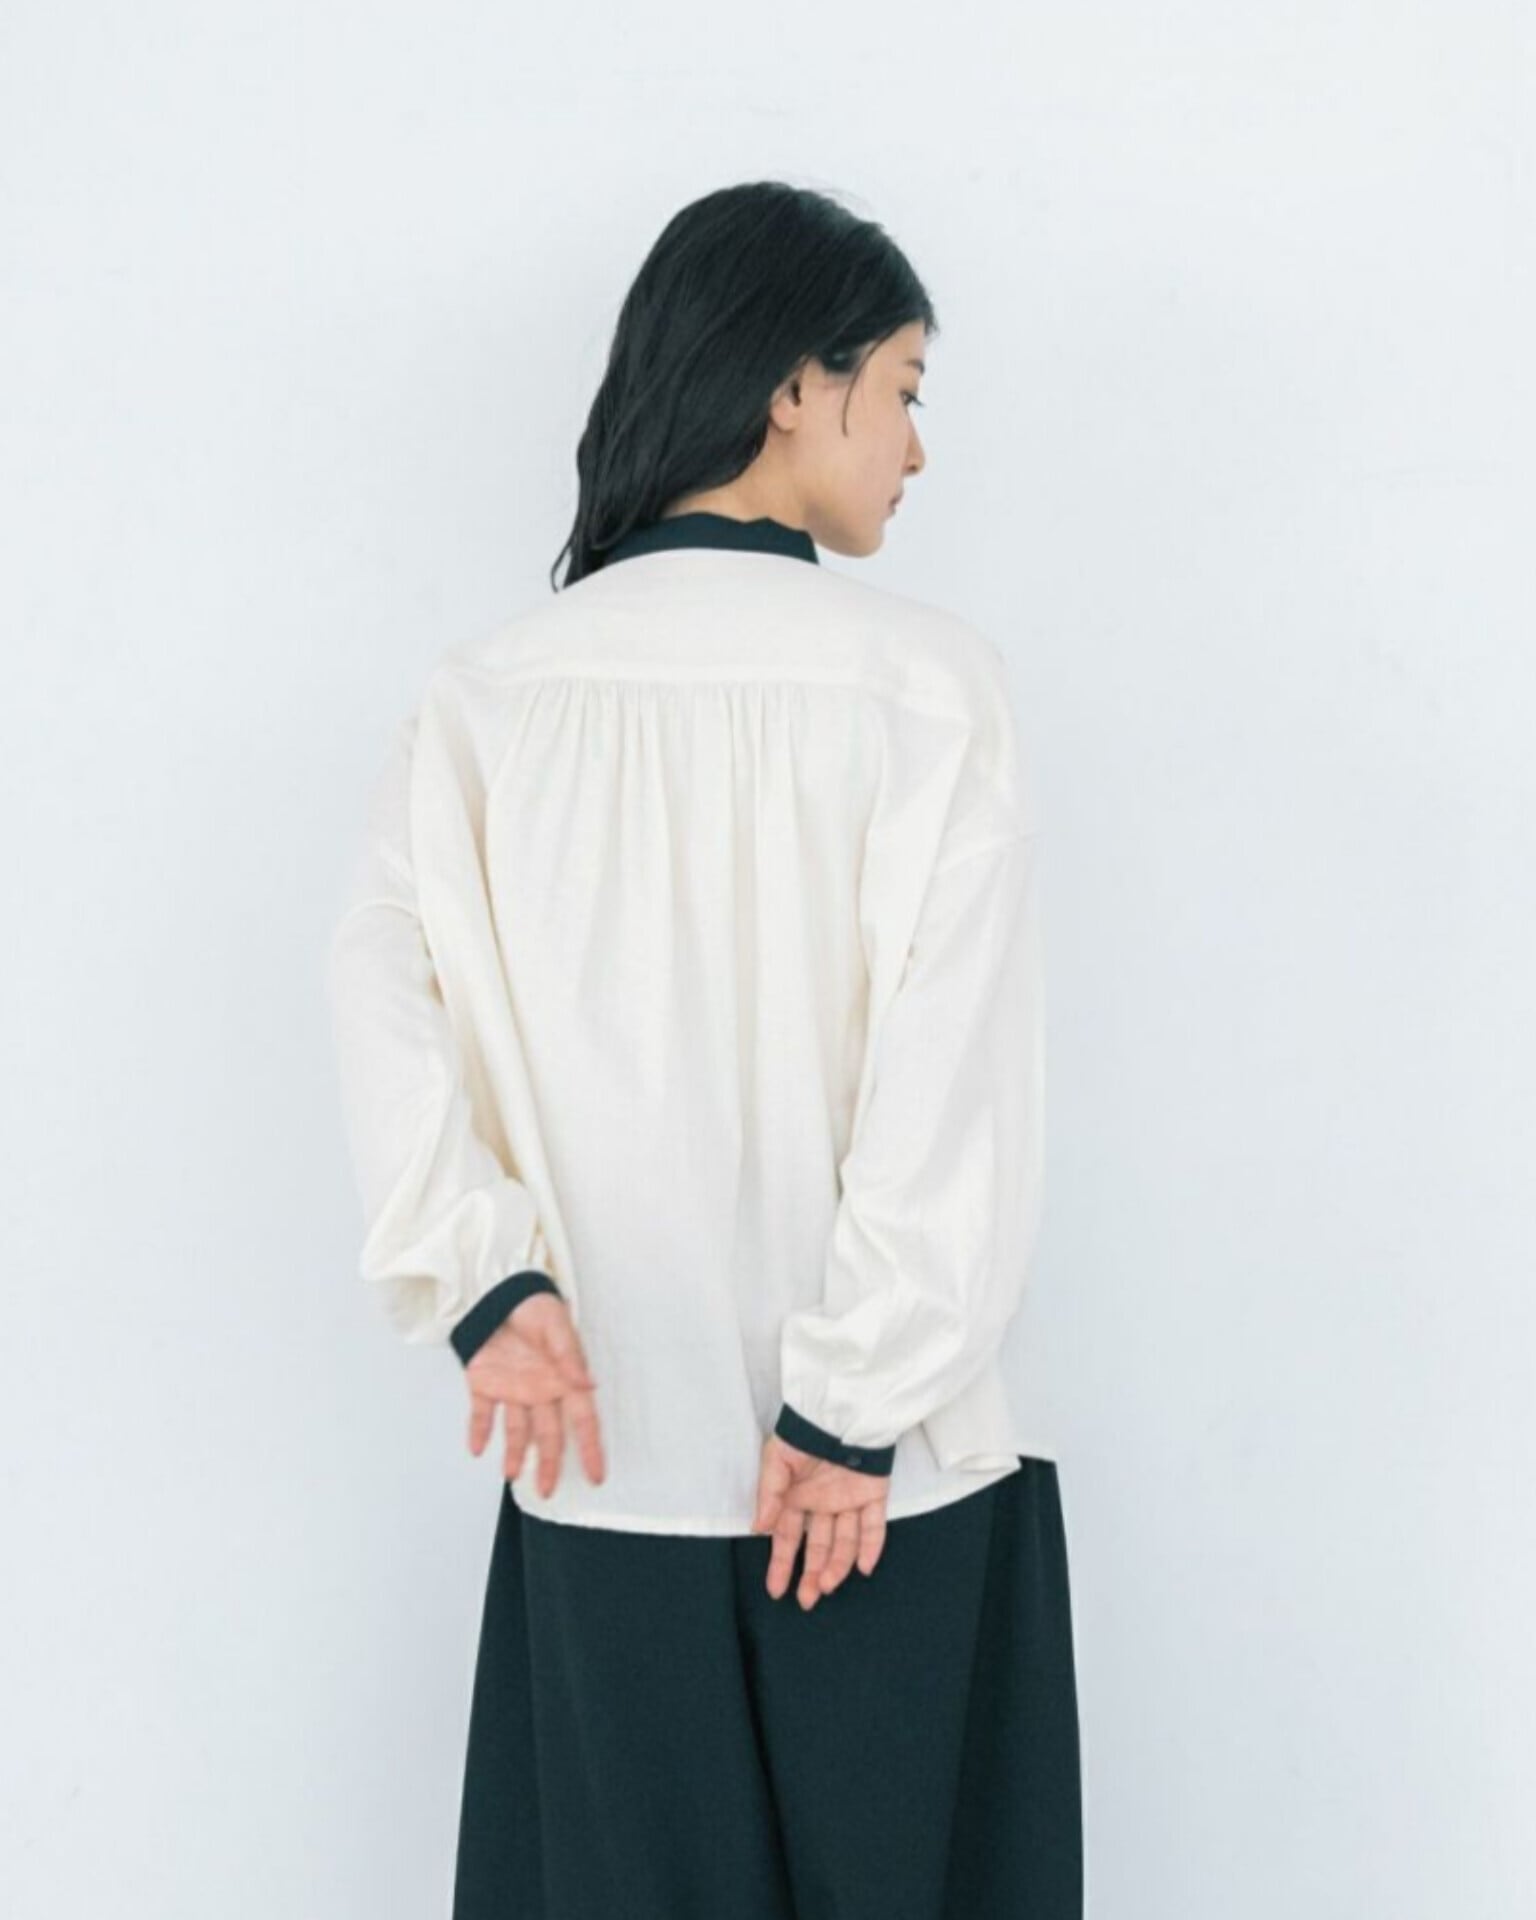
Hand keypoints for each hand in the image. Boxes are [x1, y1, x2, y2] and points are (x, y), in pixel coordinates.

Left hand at [464, 1292, 605, 1496]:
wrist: (498, 1290)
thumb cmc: (536, 1305)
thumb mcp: (557, 1327)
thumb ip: (570, 1357)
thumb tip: (589, 1384)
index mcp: (563, 1379)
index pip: (581, 1420)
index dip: (588, 1447)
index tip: (595, 1474)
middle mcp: (540, 1390)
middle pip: (548, 1434)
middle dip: (548, 1463)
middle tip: (547, 1490)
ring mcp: (512, 1389)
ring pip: (515, 1429)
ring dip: (513, 1452)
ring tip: (510, 1474)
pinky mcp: (484, 1383)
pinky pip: (481, 1412)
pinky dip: (478, 1429)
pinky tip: (477, 1448)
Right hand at [751, 1432, 889, 1608]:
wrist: (839, 1410)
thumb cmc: (803, 1433)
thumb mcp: (776, 1460)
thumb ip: (769, 1494)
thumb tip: (759, 1527)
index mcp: (798, 1497)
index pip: (789, 1538)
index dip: (782, 1564)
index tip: (776, 1589)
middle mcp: (823, 1504)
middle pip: (819, 1546)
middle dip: (811, 1574)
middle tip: (807, 1600)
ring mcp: (850, 1500)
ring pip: (845, 1541)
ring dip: (837, 1565)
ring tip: (827, 1584)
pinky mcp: (874, 1493)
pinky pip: (875, 1525)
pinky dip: (871, 1547)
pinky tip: (864, 1567)